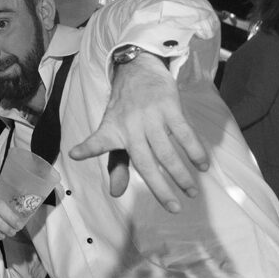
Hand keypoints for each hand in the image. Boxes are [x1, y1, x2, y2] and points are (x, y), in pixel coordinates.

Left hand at [68, 52, 208, 212]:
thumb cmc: (125, 109)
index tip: (75, 154)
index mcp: (112, 130)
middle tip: (173, 208)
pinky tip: (203, 164)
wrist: (137, 70)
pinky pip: (184, 132)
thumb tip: (115, 193)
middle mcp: (130, 125)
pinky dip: (194, 150)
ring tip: (191, 192)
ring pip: (166, 151)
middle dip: (159, 187)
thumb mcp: (115, 132)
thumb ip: (117, 164)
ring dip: (180, 174)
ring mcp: (150, 116)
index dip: (87, 148)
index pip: (97, 141)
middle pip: (144, 162)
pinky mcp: (168, 106)